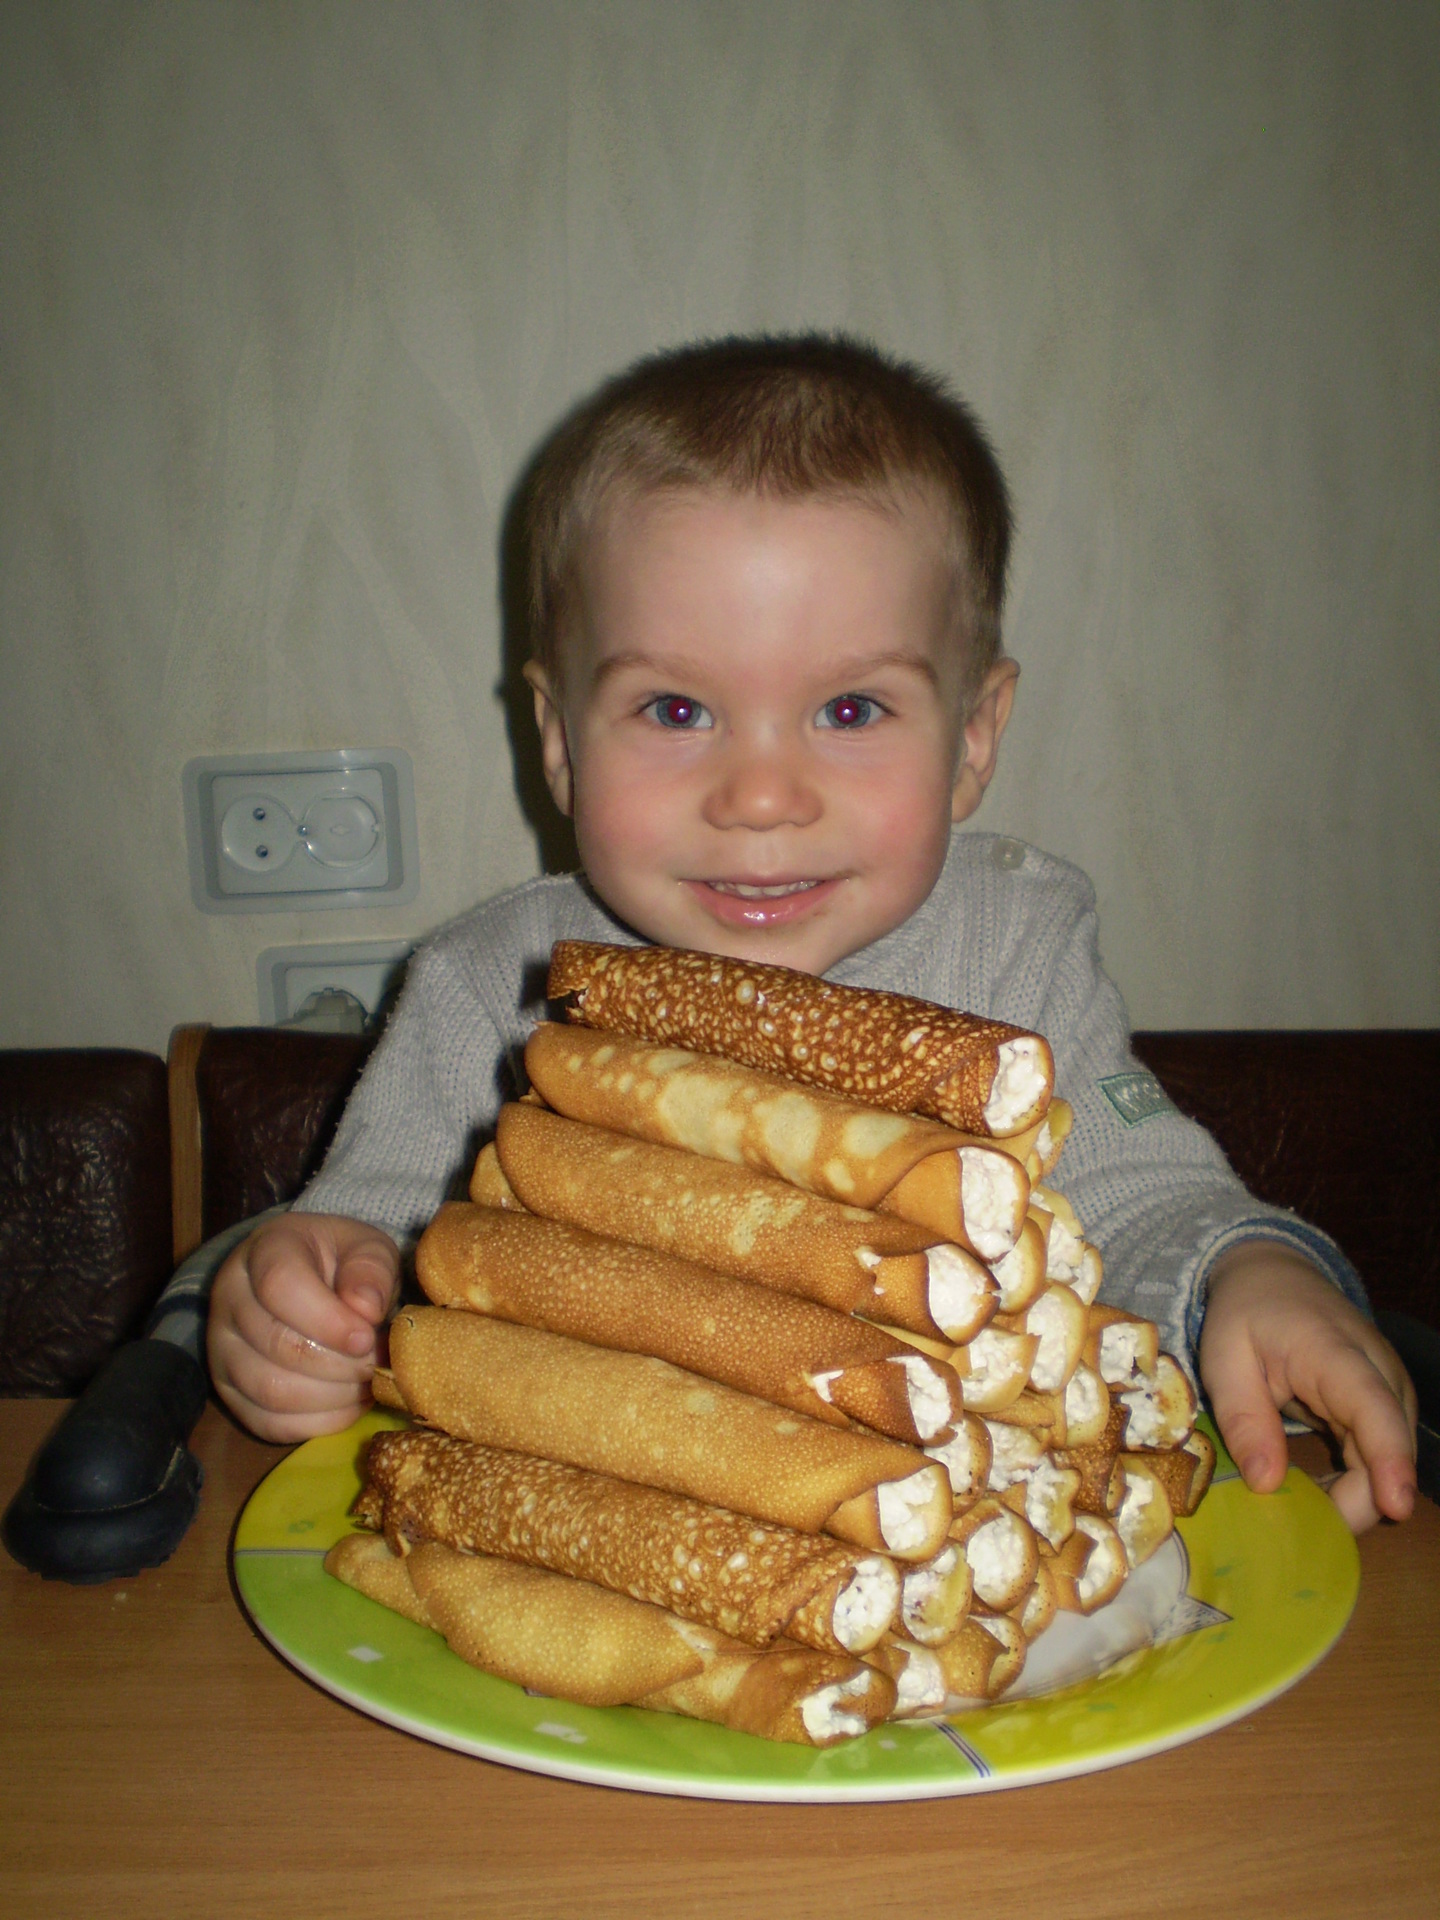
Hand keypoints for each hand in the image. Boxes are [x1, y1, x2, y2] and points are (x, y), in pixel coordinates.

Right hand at [207, 1214, 401, 1442]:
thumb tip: (365, 1310)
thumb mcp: (367, 1248)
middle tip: (376, 1363)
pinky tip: (349, 1403)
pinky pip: (268, 1422)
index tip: (367, 1336)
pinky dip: (317, 1422)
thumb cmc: (341, 1263)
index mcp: (264, 1250)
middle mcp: (229, 1297)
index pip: (279, 1285)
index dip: (328, 1319)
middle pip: (276, 1345)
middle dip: (339, 1363)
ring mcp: (222, 1348)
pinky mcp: (229, 1391)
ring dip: (331, 1396)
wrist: (308, 1279)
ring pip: (270, 1390)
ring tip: (366, 1382)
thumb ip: (370, 1269)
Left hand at [1199, 1241, 1417, 1532]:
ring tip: (1309, 1511)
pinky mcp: (1385, 1405)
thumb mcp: (1224, 1357)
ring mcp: (1388, 1388)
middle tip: (1313, 1527)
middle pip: (1391, 1446)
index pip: (1372, 1406)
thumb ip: (1243, 1417)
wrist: (1274, 1276)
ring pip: (1392, 1459)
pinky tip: (1322, 1496)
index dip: (1388, 1458)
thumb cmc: (1246, 1315)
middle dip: (1365, 1498)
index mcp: (1333, 1351)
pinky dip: (1358, 1482)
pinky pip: (1382, 1456)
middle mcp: (1377, 1370)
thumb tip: (1267, 1484)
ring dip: (1359, 1494)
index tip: (1396, 1505)